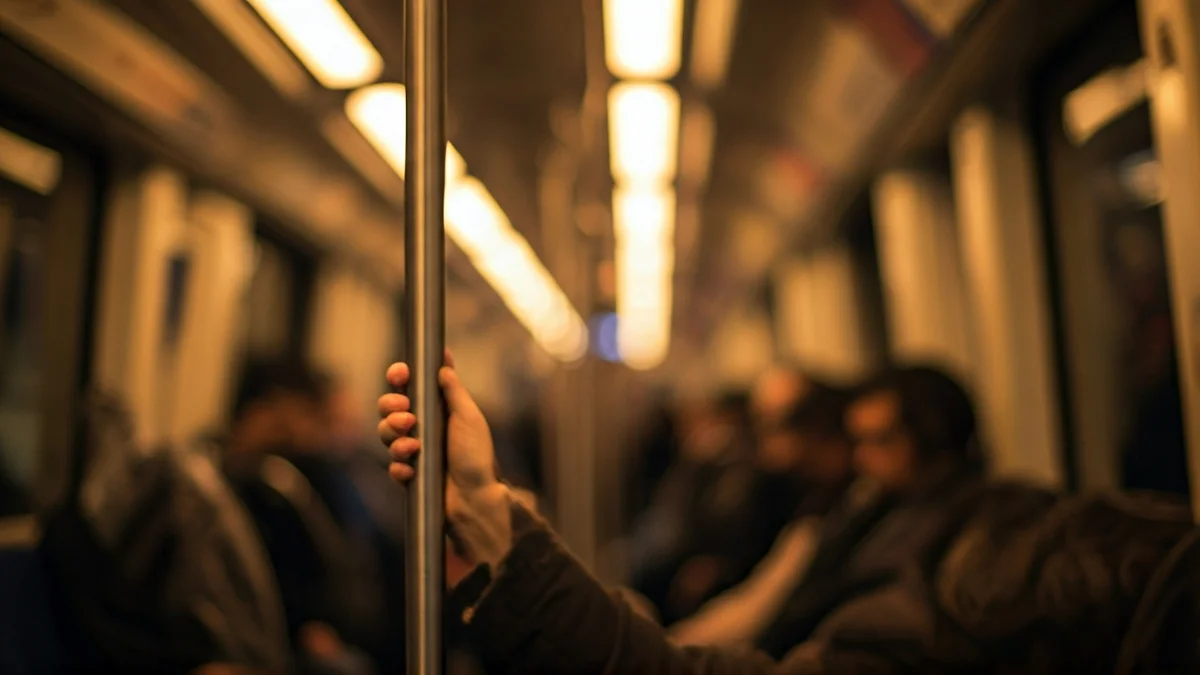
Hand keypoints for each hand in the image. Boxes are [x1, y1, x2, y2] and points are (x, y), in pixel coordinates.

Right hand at [378, 352, 512, 576]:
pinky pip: (391, 465)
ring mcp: (412, 450)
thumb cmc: (477, 456)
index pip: (409, 387)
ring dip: (394, 436)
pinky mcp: (408, 472)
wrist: (475, 497)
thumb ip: (454, 390)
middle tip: (406, 414)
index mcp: (436, 410)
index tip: (401, 374)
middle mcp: (420, 426)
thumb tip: (445, 361)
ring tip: (414, 444)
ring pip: (385, 434)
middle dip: (390, 407)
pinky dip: (400, 465)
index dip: (400, 377)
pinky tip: (412, 467)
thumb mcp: (469, 417)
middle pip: (388, 408)